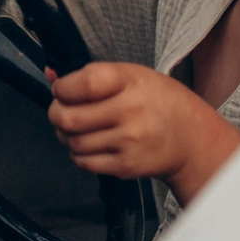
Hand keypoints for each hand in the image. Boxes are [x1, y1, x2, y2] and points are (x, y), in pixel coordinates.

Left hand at [46, 62, 239, 202]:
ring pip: (73, 143)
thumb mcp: (131, 76)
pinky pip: (84, 162)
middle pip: (69, 118)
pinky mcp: (126, 166)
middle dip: (56, 114)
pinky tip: (91, 144)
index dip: (62, 88)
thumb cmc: (156, 100)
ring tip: (78, 129)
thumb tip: (49, 75)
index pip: (83, 84)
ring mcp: (129, 141)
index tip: (62, 90)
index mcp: (131, 81)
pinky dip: (79, 153)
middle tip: (61, 111)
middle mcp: (131, 111)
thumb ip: (91, 76)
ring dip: (66, 136)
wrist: (190, 137)